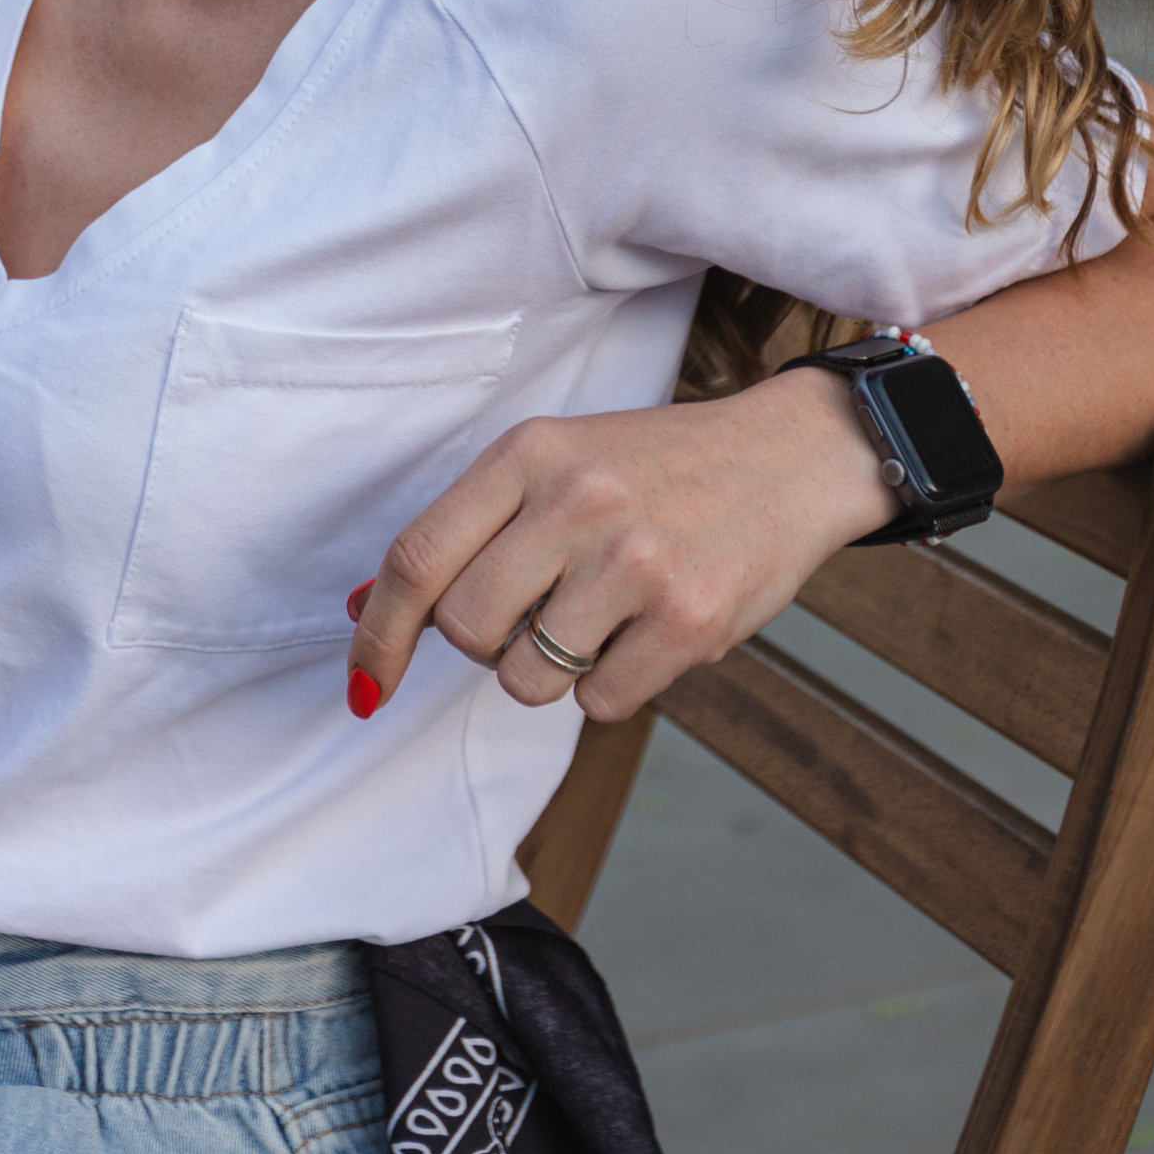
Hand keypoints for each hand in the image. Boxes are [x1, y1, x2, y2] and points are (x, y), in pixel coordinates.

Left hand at [344, 367, 893, 727]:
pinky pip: (598, 703)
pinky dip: (613, 684)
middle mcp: (576, 498)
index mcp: (529, 451)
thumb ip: (469, 531)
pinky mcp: (688, 618)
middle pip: (466, 631)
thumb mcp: (556, 463)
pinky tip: (648, 631)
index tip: (364, 683)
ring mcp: (634, 559)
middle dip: (487, 646)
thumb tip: (366, 609)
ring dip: (552, 670)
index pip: (417, 557)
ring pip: (527, 680)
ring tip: (603, 615)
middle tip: (537, 615)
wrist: (788, 457)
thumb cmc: (655, 470)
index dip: (378, 633)